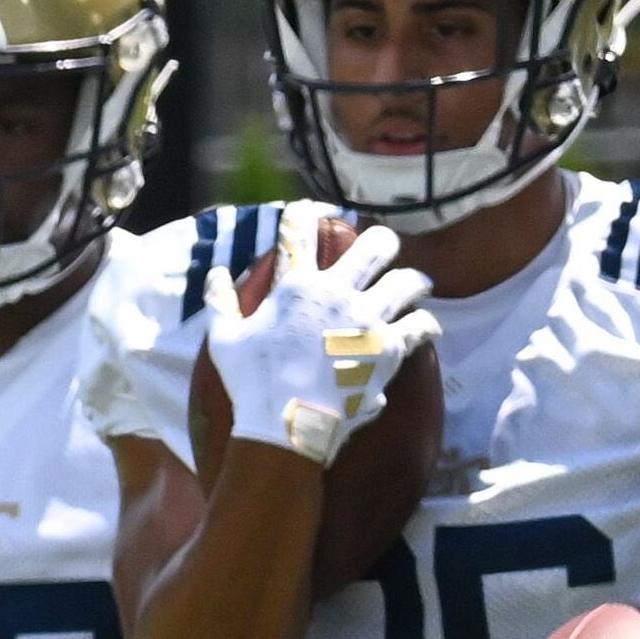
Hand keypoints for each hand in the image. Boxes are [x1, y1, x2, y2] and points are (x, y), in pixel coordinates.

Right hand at [207, 213, 436, 462]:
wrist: (287, 425)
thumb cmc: (251, 383)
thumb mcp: (224, 340)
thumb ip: (220, 302)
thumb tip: (215, 273)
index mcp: (297, 286)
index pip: (301, 230)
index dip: (307, 214)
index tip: (314, 213)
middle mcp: (337, 293)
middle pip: (377, 244)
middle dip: (383, 243)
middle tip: (382, 254)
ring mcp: (368, 319)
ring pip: (410, 280)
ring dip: (413, 282)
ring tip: (414, 288)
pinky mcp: (389, 348)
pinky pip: (422, 324)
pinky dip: (424, 325)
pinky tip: (423, 328)